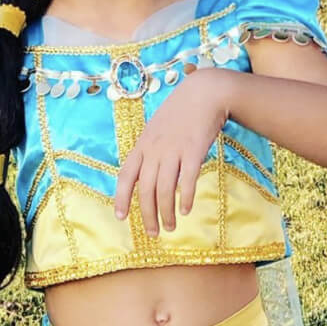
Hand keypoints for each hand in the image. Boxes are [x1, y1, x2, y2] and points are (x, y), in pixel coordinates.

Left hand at [113, 68, 230, 234]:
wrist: (205, 92)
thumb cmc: (181, 110)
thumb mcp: (157, 127)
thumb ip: (150, 149)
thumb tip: (147, 173)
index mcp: (142, 145)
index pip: (126, 176)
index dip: (121, 198)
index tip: (121, 217)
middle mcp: (154, 150)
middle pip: (146, 190)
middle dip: (148, 215)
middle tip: (153, 233)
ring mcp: (174, 150)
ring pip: (165, 190)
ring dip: (166, 212)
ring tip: (170, 227)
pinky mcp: (194, 151)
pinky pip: (187, 180)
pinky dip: (185, 198)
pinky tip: (185, 210)